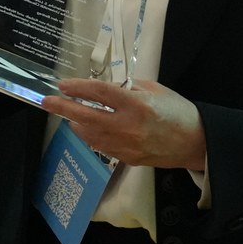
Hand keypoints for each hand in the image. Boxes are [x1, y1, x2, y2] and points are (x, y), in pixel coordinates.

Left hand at [41, 78, 205, 170]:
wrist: (196, 143)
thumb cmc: (177, 111)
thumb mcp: (154, 89)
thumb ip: (128, 88)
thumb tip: (105, 89)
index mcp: (135, 104)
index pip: (98, 93)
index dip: (77, 87)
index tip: (62, 84)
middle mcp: (127, 126)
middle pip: (86, 116)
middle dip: (62, 108)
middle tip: (46, 102)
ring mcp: (125, 146)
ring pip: (89, 135)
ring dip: (75, 123)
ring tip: (68, 114)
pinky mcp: (127, 159)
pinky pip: (100, 146)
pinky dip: (90, 136)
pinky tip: (86, 128)